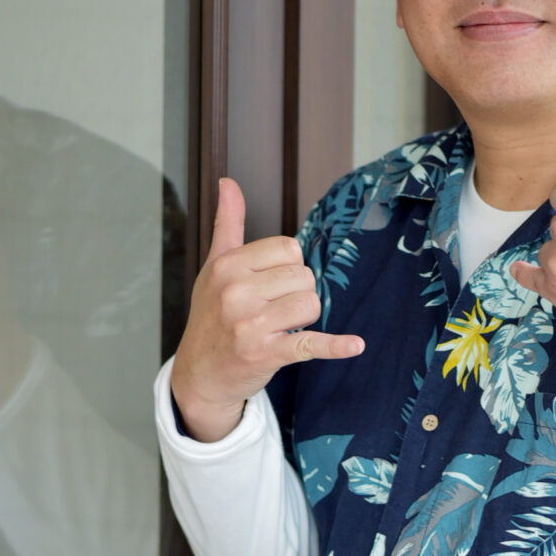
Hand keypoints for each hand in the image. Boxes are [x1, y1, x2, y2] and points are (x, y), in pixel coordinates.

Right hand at [170, 177, 363, 440]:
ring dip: (305, 318)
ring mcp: (250, 325)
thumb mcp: (213, 267)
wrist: (200, 374)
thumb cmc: (210, 316)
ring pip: (311, 304)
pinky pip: (310, 343)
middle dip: (297, 293)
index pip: (289, 249)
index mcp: (227, 266)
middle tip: (272, 311)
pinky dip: (335, 346)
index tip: (270, 284)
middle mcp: (236, 292)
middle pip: (304, 276)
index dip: (288, 267)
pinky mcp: (266, 354)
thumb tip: (228, 182)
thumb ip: (227, 223)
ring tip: (279, 327)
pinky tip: (355, 345)